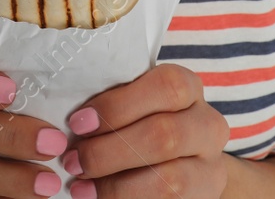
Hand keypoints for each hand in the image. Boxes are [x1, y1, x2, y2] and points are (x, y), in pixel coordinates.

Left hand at [61, 63, 229, 198]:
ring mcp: (210, 167)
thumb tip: (64, 112)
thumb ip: (113, 104)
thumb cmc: (143, 123)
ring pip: (169, 180)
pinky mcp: (204, 198)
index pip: (166, 87)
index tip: (78, 123)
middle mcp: (208, 125)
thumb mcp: (135, 104)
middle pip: (163, 135)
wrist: (182, 162)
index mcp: (189, 88)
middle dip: (108, 152)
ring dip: (115, 186)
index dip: (118, 105)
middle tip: (72, 161)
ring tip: (80, 188)